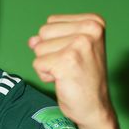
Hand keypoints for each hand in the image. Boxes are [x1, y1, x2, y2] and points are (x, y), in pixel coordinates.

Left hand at [28, 14, 114, 128]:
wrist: (95, 107)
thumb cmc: (83, 78)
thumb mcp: (69, 50)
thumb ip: (50, 39)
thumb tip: (32, 40)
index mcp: (94, 22)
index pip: (51, 21)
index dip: (56, 42)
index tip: (75, 56)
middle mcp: (90, 29)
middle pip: (43, 32)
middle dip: (49, 52)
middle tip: (70, 66)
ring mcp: (79, 44)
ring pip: (38, 48)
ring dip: (48, 64)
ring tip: (67, 73)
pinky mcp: (67, 61)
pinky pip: (37, 64)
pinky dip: (45, 75)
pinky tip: (63, 81)